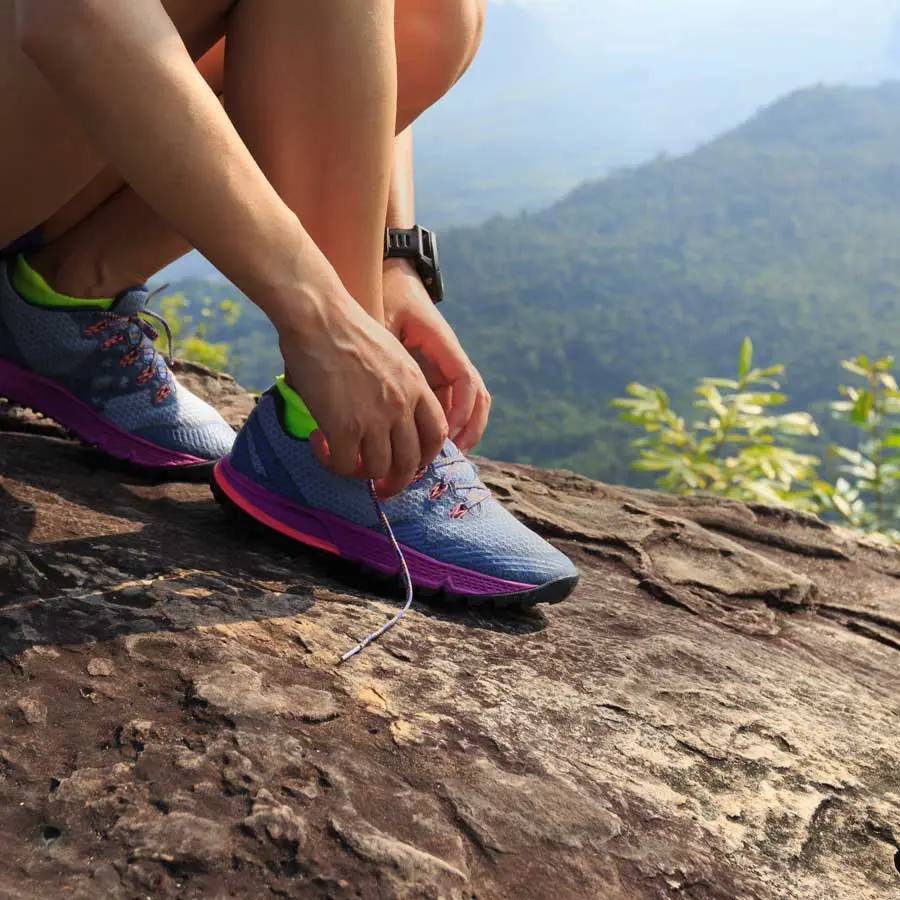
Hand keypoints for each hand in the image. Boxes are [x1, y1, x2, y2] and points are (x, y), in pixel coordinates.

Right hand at [278, 285, 448, 496]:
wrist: (320, 316)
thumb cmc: (346, 327)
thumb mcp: (390, 352)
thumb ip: (397, 383)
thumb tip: (385, 410)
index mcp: (417, 386)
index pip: (436, 434)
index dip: (424, 456)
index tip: (410, 463)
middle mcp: (402, 406)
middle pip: (412, 462)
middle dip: (397, 481)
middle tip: (381, 487)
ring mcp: (376, 418)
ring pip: (380, 469)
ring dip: (361, 473)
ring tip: (343, 461)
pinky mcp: (345, 427)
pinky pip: (345, 464)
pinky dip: (332, 462)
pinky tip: (319, 443)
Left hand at [382, 259, 490, 451]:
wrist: (387, 275)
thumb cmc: (381, 293)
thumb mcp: (378, 317)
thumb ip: (378, 348)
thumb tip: (367, 386)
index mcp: (441, 340)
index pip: (464, 379)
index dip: (460, 410)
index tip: (447, 434)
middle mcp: (450, 354)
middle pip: (476, 396)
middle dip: (468, 428)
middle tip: (449, 455)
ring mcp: (445, 362)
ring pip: (468, 402)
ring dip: (461, 429)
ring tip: (442, 456)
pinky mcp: (435, 370)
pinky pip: (450, 400)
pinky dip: (447, 422)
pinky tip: (428, 442)